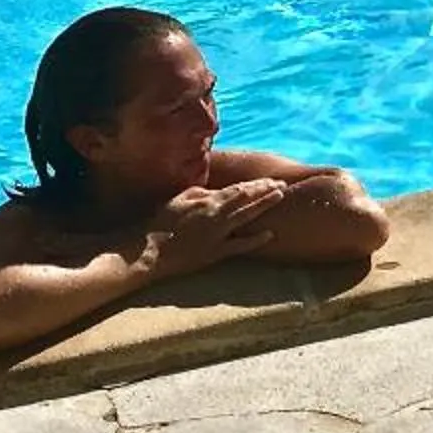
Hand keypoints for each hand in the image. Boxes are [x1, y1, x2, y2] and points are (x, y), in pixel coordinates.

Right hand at [142, 180, 286, 279]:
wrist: (150, 250)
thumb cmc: (160, 223)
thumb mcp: (179, 199)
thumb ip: (199, 192)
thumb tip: (214, 190)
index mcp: (206, 201)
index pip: (237, 189)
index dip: (256, 185)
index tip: (270, 180)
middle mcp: (216, 215)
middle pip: (246, 200)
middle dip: (265, 191)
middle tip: (282, 185)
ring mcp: (217, 234)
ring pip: (246, 216)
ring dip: (264, 206)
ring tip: (281, 197)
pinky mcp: (215, 252)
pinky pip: (239, 246)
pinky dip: (255, 240)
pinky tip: (270, 234)